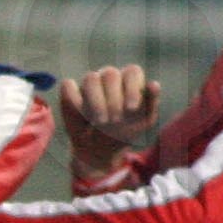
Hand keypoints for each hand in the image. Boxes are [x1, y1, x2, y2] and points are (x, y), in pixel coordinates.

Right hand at [59, 65, 159, 182]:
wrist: (100, 151)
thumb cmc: (124, 133)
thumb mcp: (143, 122)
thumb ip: (151, 102)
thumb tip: (154, 83)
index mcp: (128, 81)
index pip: (131, 71)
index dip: (132, 88)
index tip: (131, 109)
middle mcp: (108, 78)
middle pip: (110, 74)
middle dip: (113, 99)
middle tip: (115, 120)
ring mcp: (89, 84)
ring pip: (90, 78)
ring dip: (96, 101)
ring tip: (101, 121)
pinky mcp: (70, 92)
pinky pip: (69, 87)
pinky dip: (75, 101)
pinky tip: (83, 117)